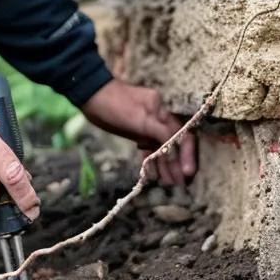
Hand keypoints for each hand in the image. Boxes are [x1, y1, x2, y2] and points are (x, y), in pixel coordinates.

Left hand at [81, 79, 196, 186]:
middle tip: (180, 184)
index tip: (187, 172)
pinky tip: (153, 174)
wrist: (91, 95)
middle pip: (173, 143)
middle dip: (177, 164)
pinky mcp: (137, 131)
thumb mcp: (140, 118)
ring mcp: (147, 125)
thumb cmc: (115, 105)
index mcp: (162, 111)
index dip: (187, 154)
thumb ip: (160, 132)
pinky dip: (151, 160)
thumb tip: (176, 147)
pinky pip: (148, 148)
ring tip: (169, 183)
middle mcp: (158, 118)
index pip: (182, 135)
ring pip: (161, 148)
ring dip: (165, 165)